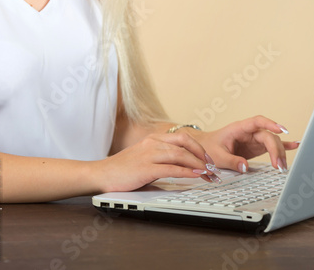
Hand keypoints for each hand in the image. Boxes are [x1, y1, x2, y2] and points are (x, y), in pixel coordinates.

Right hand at [95, 133, 214, 192]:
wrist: (101, 174)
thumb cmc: (123, 169)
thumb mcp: (146, 158)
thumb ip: (163, 159)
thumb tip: (184, 167)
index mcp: (154, 139)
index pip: (183, 138)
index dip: (199, 148)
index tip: (208, 159)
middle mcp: (153, 143)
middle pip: (185, 144)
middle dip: (202, 155)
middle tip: (212, 167)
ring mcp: (149, 154)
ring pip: (180, 155)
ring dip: (198, 165)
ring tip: (208, 173)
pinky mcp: (145, 168)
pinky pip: (171, 168)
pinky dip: (186, 172)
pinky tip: (195, 176)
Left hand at [189, 115, 299, 172]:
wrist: (206, 147)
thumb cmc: (209, 147)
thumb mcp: (217, 156)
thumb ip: (231, 161)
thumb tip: (245, 167)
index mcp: (239, 128)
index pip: (257, 122)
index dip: (270, 124)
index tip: (281, 130)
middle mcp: (249, 132)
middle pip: (268, 136)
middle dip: (276, 150)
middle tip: (278, 165)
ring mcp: (254, 139)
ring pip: (272, 142)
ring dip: (279, 154)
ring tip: (282, 167)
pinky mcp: (257, 147)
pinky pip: (272, 145)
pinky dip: (283, 146)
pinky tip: (295, 145)